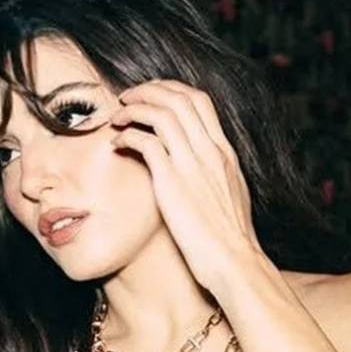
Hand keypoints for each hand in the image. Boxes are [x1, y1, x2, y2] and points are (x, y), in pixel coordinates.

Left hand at [109, 79, 267, 293]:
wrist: (234, 261)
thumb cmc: (228, 238)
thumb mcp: (227, 195)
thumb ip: (212, 174)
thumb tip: (197, 169)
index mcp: (224, 152)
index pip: (200, 101)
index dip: (171, 90)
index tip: (150, 95)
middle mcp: (210, 151)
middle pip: (180, 98)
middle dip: (149, 90)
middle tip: (127, 97)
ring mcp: (192, 165)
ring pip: (163, 113)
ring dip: (134, 108)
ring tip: (116, 116)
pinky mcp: (172, 182)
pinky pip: (146, 143)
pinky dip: (128, 135)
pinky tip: (116, 143)